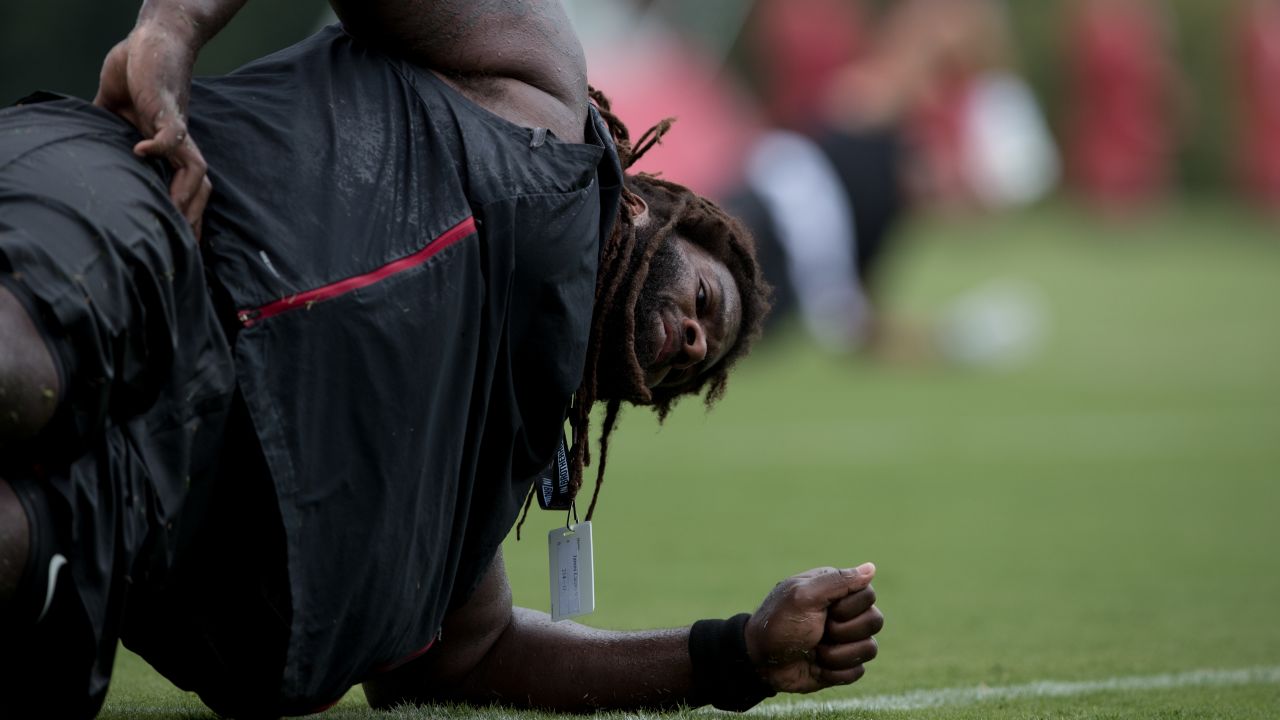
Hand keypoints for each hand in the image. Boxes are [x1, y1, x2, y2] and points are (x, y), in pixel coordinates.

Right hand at [94, 22, 210, 235]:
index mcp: (171, 149)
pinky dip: (159, 145)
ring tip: (170, 214)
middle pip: (202, 188)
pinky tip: (140, 152)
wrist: (151, 42)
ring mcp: (176, 128)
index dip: (189, 217)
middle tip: (184, 246)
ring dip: (185, 196)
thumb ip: (111, 135)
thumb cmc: (138, 78)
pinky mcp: (166, 108)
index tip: (182, 245)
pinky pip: (170, 133)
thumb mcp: (119, 116)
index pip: (191, 191)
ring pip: (195, 170)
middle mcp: (180, 144)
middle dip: (194, 217)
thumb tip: (91, 152)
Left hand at [744, 563, 883, 692]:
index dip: (849, 607)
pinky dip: (835, 672)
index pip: (868, 594)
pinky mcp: (843, 664)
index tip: (825, 610)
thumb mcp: (804, 596)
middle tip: (818, 631)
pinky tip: (817, 666)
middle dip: (843, 632)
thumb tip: (871, 568)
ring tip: (815, 650)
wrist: (760, 663)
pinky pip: (858, 671)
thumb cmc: (778, 624)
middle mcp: (844, 612)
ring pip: (870, 648)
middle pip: (875, 620)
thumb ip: (839, 581)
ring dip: (837, 654)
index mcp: (834, 590)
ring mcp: (845, 640)